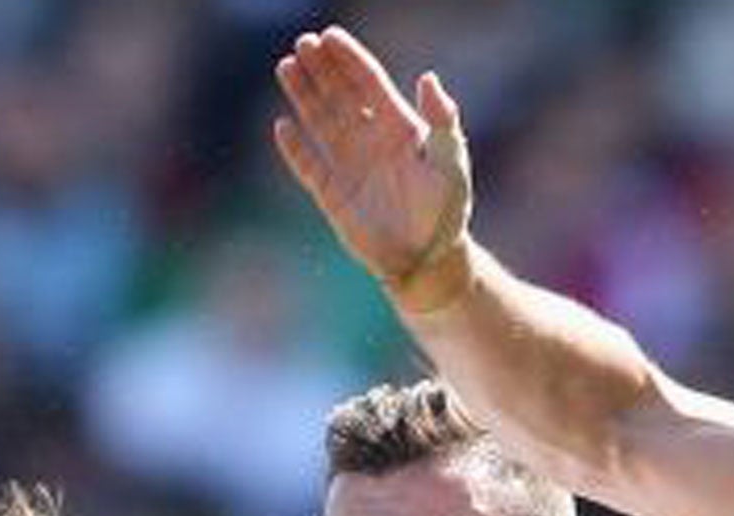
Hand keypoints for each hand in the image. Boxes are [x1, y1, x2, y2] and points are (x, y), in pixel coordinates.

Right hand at [273, 27, 471, 305]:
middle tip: (303, 44)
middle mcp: (371, 141)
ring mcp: (350, 166)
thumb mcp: (450, 165)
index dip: (350, 60)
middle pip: (340, 95)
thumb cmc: (447, 212)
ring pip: (321, 122)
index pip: (369, 84)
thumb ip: (443, 122)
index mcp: (400, 128)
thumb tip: (429, 78)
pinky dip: (296, 149)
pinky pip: (309, 165)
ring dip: (304, 95)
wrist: (430, 260)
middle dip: (322, 69)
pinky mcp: (333, 195)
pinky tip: (283, 127)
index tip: (330, 37)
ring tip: (287, 67)